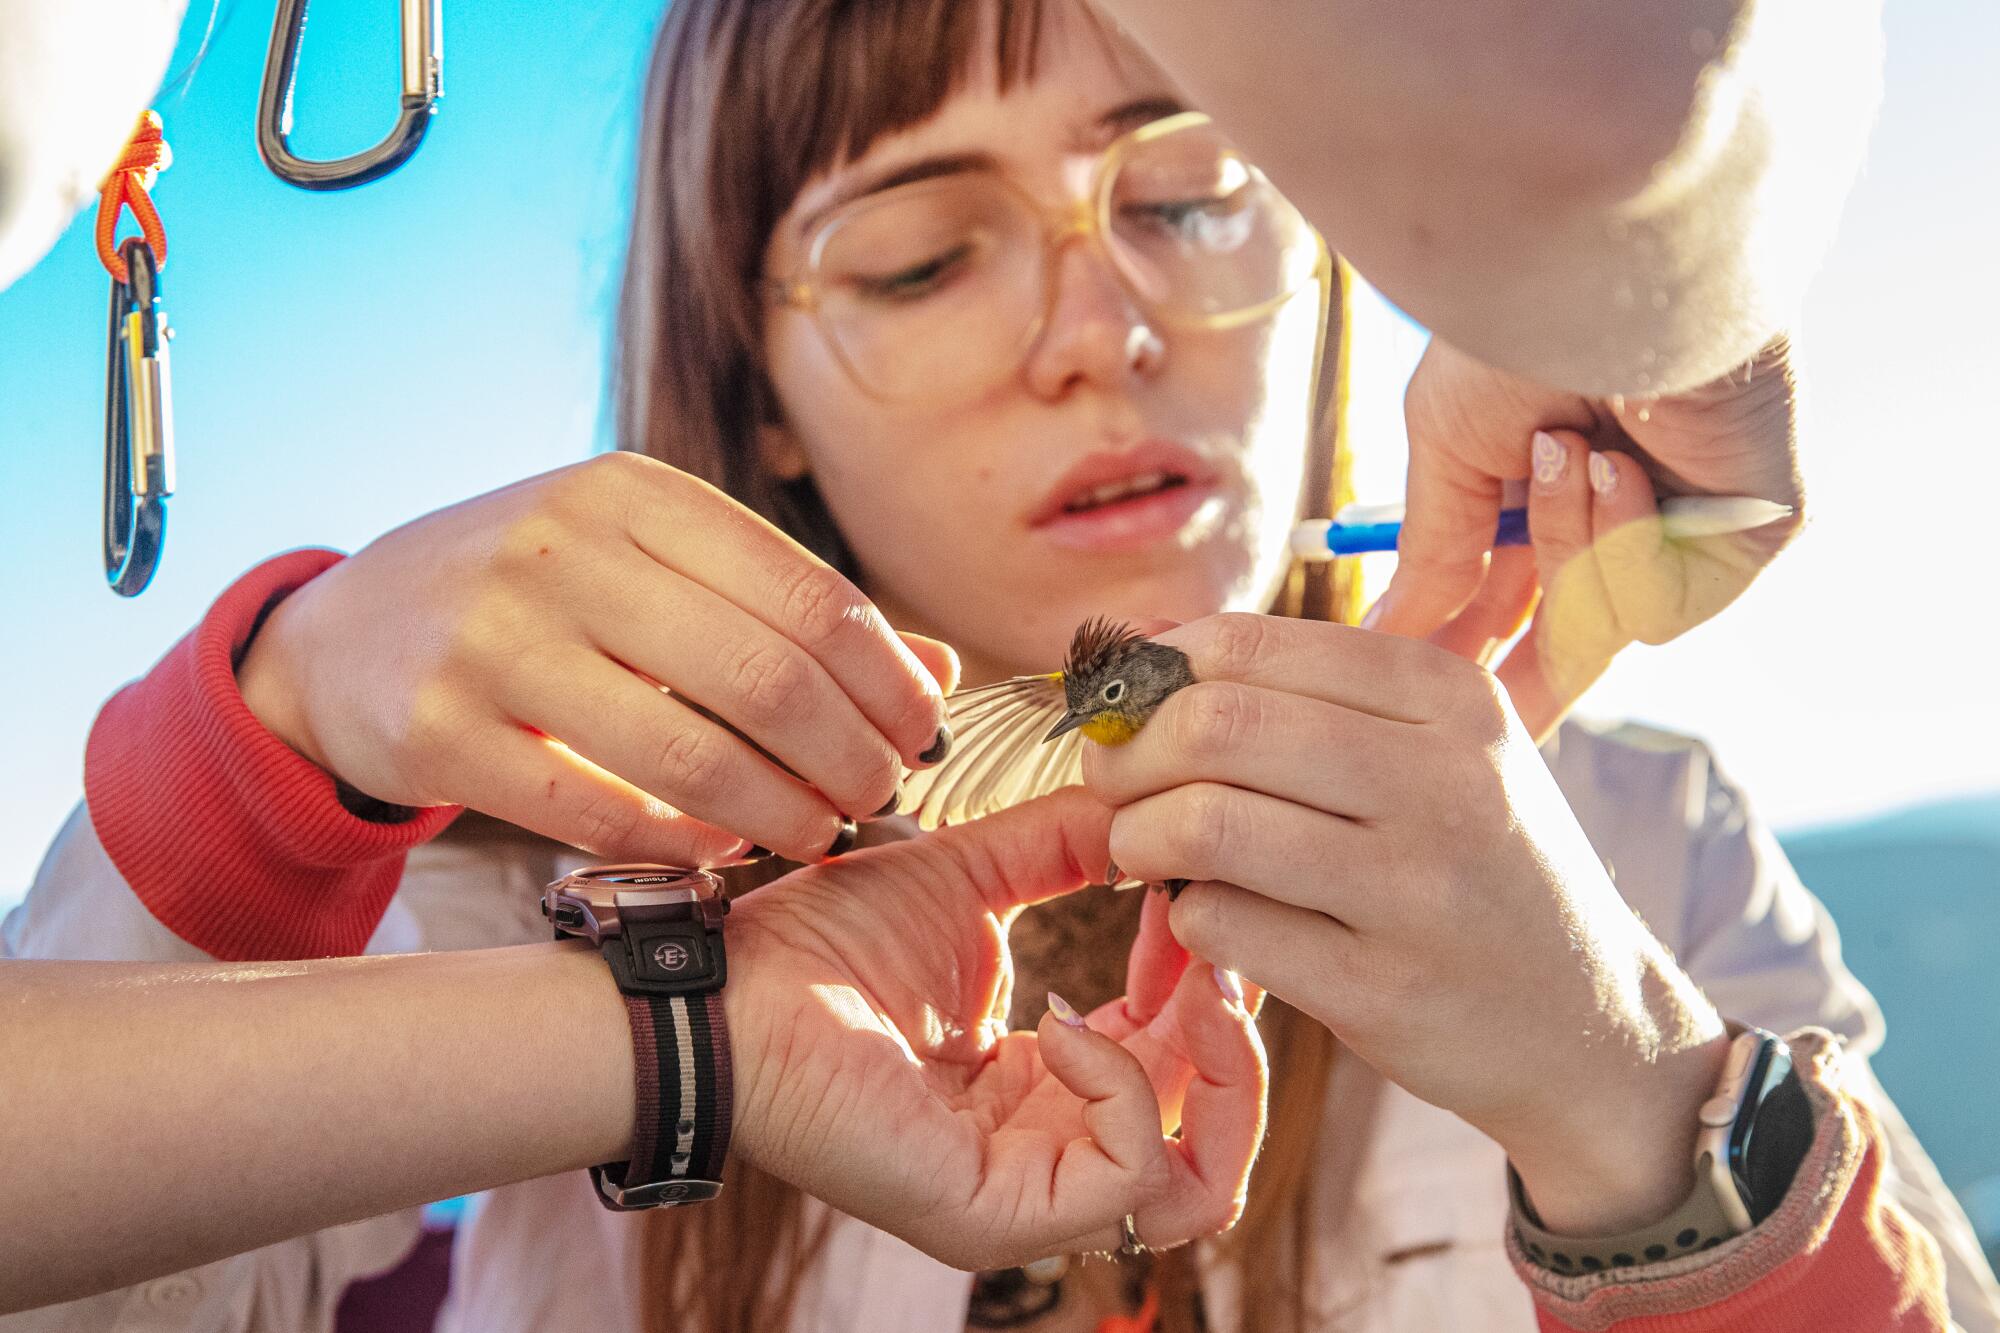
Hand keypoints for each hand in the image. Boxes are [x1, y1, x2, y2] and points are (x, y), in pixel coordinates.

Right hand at [237, 454, 955, 863]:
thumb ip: (780, 610)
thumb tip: (937, 676)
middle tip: (880, 795)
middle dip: (852, 754)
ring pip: (693, 754)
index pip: (810, 595)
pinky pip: (599, 812)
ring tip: (821, 833)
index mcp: (633, 492)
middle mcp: (564, 550)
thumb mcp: (645, 563)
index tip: (924, 734)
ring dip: (784, 812)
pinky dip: (685, 843)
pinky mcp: (439, 732)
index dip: (888, 680)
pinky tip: (726, 851)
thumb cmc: (534, 597)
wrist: (341, 632)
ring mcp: (493, 640)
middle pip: (769, 678)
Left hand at [724, 788, 1266, 1269]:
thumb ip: (1066, 846)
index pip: (1185, 1067)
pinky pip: (1126, 1177)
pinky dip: (1125, 1089)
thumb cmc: (825, 943)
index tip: (1192, 896)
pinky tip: (1066, 1020)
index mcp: (1049, 1084)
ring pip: (1199, 1186)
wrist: (733, 987)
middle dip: (1231, 1027)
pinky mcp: (997, 1214)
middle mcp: (1049, 1148)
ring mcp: (1027, 1195)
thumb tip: (1151, 813)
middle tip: (1209, 940)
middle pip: (1216, 1138)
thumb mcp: (973, 878)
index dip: (1210, 982)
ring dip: (1216, 1071)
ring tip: (1184, 984)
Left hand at [1083, 613, 1729, 1234]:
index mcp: (1449, 696)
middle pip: (1214, 725)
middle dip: (1127, 752)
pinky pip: (1223, 926)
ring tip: (1140, 849)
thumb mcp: (1436, 749)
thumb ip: (1301, 691)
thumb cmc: (1478, 865)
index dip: (1153, 672)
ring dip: (1136, 836)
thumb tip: (1138, 645)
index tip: (1125, 705)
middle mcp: (1444, 780)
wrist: (1588, 1023)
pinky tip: (1205, 915)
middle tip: (1111, 781)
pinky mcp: (1382, 989)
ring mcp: (1415, 890)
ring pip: (1205, 826)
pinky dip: (1185, 917)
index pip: (1247, 644)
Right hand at [1371, 336, 1804, 739]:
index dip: (1457, 659)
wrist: (1617, 276)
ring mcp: (1684, 534)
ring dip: (1558, 543)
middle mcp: (1619, 519)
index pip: (1505, 608)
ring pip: (1595, 622)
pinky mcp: (1743, 541)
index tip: (1398, 697)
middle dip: (1505, 676)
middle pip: (1562, 647)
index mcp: (1546, 496)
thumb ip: (1432, 553)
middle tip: (1454, 702)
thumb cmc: (1526, 329)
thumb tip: (1386, 635)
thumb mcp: (1447, 447)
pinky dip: (1618, 544)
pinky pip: (1654, 606)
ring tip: (1563, 449)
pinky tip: (1618, 464)